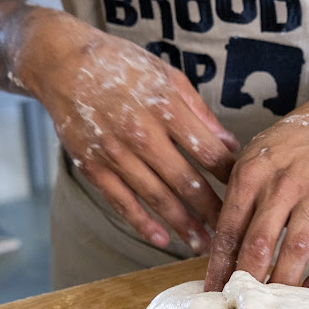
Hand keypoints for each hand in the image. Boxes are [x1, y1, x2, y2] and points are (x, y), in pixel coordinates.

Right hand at [20, 10, 238, 251]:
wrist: (63, 63)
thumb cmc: (121, 66)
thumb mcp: (167, 76)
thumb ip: (200, 113)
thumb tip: (230, 144)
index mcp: (166, 108)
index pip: (208, 151)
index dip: (230, 175)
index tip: (245, 191)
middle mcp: (142, 133)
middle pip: (186, 181)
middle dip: (213, 210)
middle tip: (232, 230)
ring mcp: (116, 153)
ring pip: (157, 197)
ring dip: (183, 225)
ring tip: (204, 245)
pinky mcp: (94, 167)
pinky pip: (122, 202)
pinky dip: (142, 223)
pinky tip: (163, 240)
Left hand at [205, 77, 308, 291]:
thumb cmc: (286, 149)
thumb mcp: (251, 160)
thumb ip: (235, 200)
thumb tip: (216, 252)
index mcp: (251, 174)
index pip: (229, 229)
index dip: (218, 266)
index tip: (211, 292)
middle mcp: (283, 184)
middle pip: (259, 242)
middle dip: (245, 279)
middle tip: (239, 304)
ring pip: (297, 250)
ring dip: (282, 282)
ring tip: (271, 304)